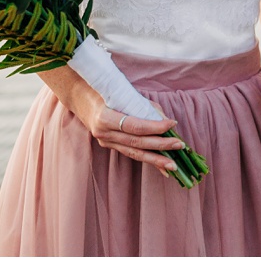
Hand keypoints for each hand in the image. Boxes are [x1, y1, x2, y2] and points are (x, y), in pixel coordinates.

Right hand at [40, 66, 181, 175]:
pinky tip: (161, 168)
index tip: (172, 124)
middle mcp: (104, 133)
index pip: (135, 126)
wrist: (81, 98)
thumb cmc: (105, 91)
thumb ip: (144, 107)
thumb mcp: (123, 93)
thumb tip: (166, 119)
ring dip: (156, 159)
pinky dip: (148, 159)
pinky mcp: (110, 146)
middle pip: (136, 142)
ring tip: (173, 166)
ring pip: (134, 153)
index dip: (155, 126)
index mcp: (105, 117)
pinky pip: (131, 153)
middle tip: (179, 146)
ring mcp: (106, 142)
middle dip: (160, 145)